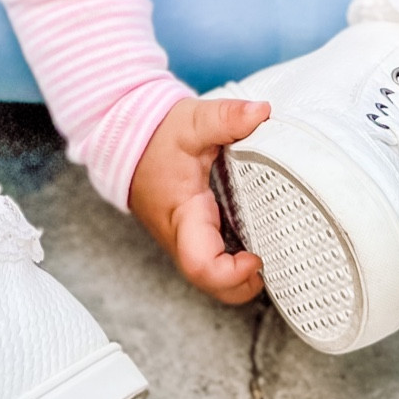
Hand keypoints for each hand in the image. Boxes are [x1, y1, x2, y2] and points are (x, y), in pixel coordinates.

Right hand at [128, 95, 269, 304]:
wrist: (124, 139)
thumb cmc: (156, 135)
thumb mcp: (192, 121)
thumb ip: (227, 117)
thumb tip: (261, 112)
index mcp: (183, 215)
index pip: (201, 265)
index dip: (231, 274)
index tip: (257, 258)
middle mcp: (182, 236)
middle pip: (211, 285)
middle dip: (244, 286)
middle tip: (274, 262)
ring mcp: (185, 240)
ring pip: (212, 278)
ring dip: (241, 278)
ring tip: (273, 254)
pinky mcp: (190, 235)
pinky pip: (212, 261)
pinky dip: (235, 261)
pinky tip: (258, 243)